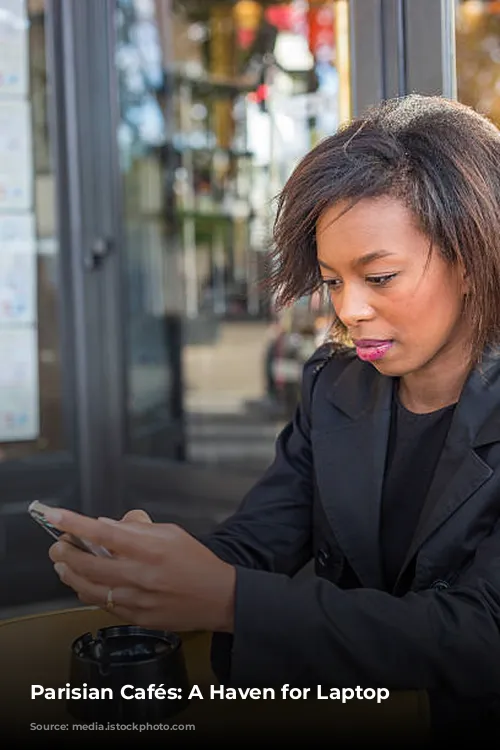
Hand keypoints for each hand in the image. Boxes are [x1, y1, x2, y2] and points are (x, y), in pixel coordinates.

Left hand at [46, 506, 235, 632]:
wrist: (219, 598)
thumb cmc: (197, 563)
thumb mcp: (172, 533)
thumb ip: (139, 528)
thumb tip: (108, 526)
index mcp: (151, 548)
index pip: (105, 533)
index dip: (75, 524)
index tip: (56, 516)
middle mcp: (142, 575)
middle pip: (89, 564)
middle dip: (65, 552)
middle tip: (58, 545)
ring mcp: (138, 599)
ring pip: (89, 588)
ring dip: (71, 574)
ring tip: (64, 564)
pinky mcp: (137, 618)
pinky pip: (103, 605)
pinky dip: (88, 592)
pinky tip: (85, 583)